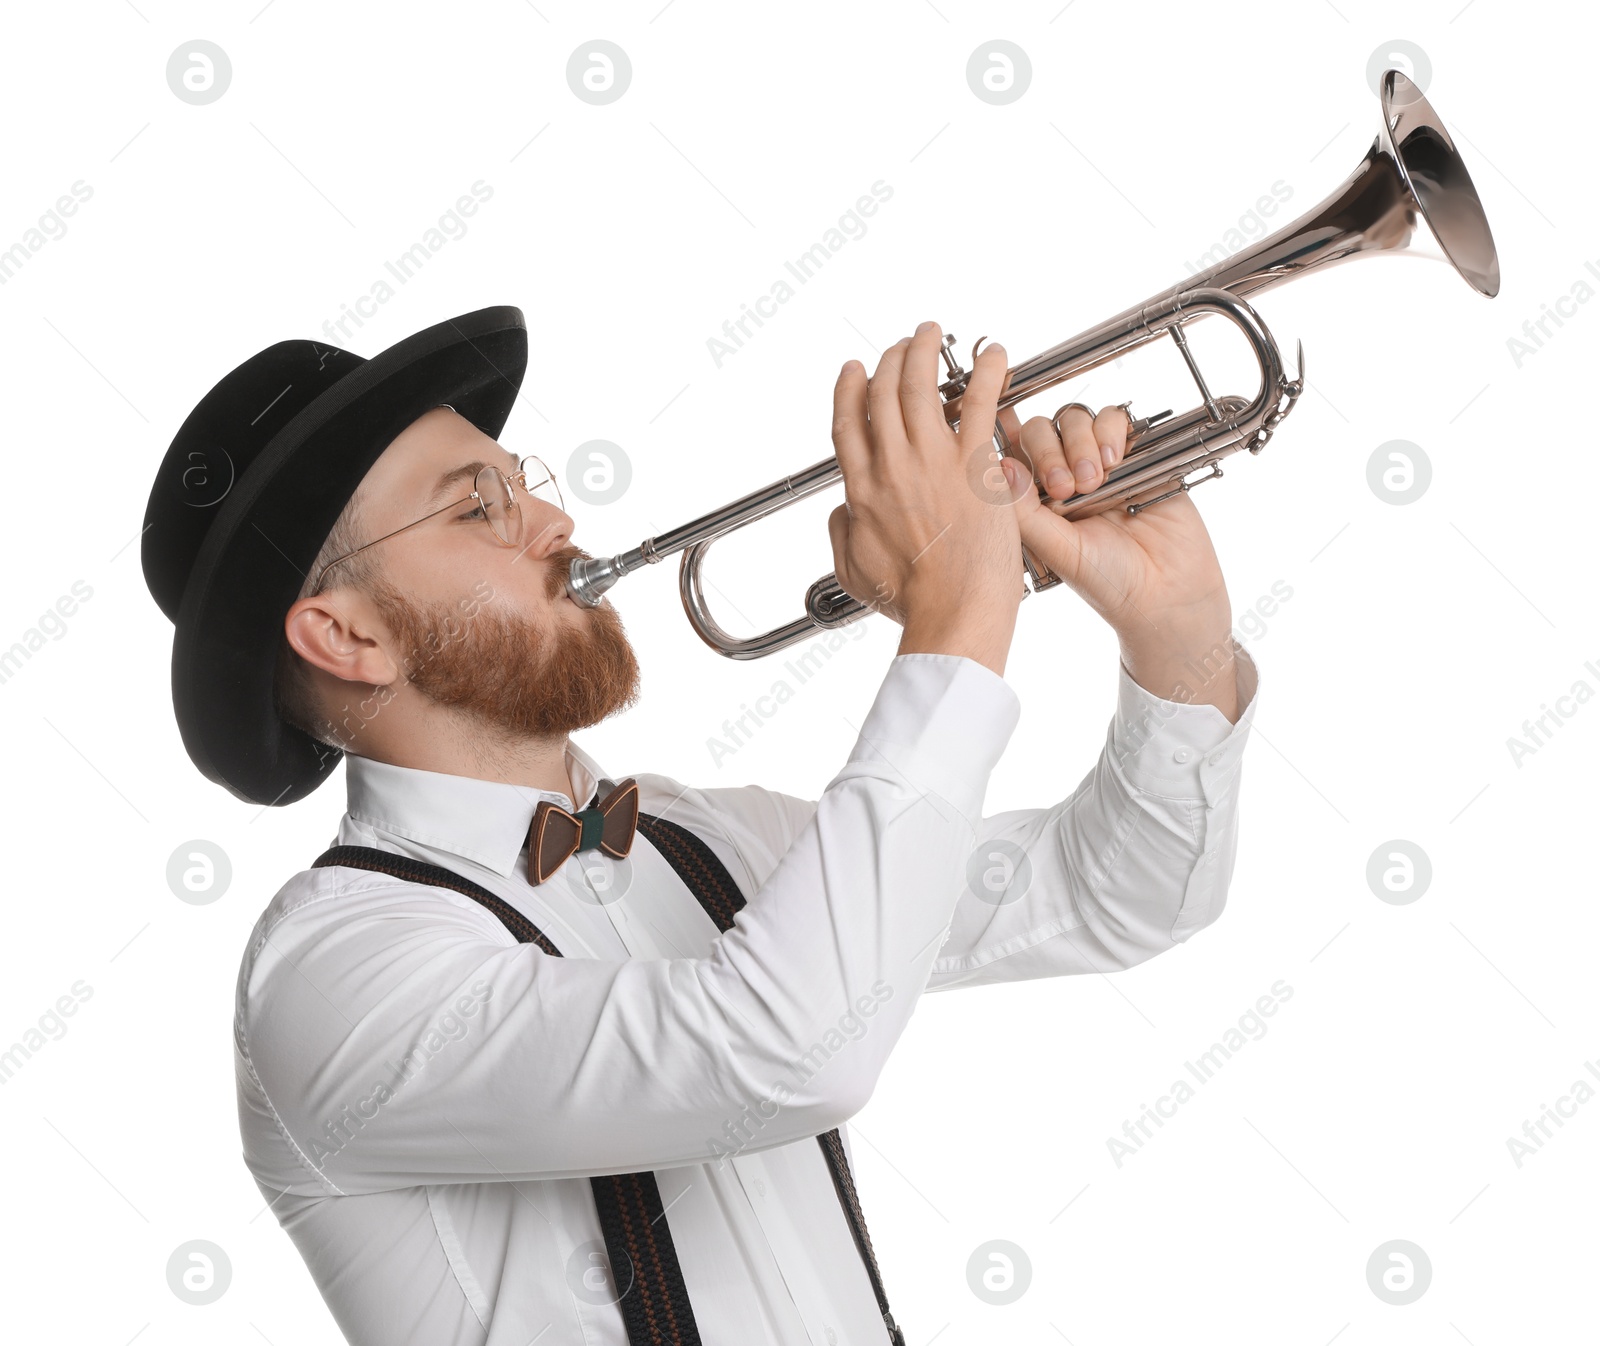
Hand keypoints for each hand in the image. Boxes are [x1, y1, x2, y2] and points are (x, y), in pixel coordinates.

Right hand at [828, 321, 1025, 674]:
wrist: (954, 609)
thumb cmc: (913, 600)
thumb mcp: (854, 572)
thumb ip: (840, 534)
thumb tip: (840, 512)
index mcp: (862, 489)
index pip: (848, 422)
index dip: (849, 389)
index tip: (854, 370)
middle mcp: (892, 464)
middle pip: (882, 391)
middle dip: (888, 359)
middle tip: (900, 346)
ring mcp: (933, 458)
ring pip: (921, 384)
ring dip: (923, 350)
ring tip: (930, 334)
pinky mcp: (976, 462)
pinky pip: (981, 401)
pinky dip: (988, 371)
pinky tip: (996, 354)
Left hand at [1007, 404, 1238, 715]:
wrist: (1166, 590)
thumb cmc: (1107, 580)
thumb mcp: (1057, 549)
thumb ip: (1024, 511)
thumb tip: (999, 465)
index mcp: (1035, 498)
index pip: (1011, 452)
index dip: (1006, 439)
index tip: (1011, 448)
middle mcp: (1063, 474)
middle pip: (1041, 429)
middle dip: (1048, 451)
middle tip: (1065, 488)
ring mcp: (1097, 461)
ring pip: (1074, 419)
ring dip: (1079, 442)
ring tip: (1094, 480)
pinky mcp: (1134, 452)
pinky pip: (1113, 419)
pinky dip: (1109, 430)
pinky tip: (1113, 460)